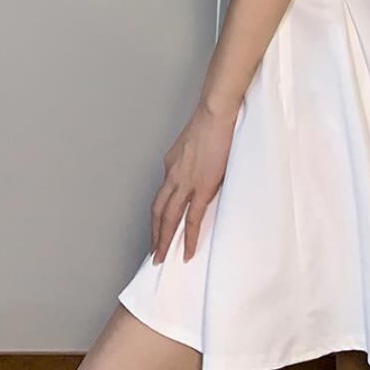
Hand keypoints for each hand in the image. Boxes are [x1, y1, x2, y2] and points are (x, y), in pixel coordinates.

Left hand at [150, 100, 239, 263]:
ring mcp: (186, 182)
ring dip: (164, 240)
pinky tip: (187, 250)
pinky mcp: (202, 187)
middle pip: (158, 211)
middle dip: (154, 233)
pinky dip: (188, 237)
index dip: (158, 215)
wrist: (216, 113)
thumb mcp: (195, 145)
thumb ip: (193, 162)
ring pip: (169, 218)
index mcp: (171, 164)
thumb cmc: (211, 123)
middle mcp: (172, 175)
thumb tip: (201, 172)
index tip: (158, 228)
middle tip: (154, 252)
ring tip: (162, 257)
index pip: (161, 196)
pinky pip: (192, 218)